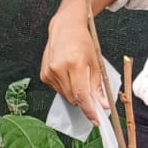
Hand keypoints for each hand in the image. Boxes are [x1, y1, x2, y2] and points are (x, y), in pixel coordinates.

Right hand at [40, 10, 106, 124]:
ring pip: (66, 96)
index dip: (89, 110)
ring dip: (75, 94)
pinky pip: (58, 90)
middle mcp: (59, 69)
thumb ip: (98, 86)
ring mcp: (49, 73)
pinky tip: (69, 75)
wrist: (65, 28)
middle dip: (84, 101)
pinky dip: (66, 88)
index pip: (82, 95)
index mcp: (74, 64)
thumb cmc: (82, 42)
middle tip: (93, 97)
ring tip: (79, 78)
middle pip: (74, 98)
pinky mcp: (44, 75)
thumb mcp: (95, 62)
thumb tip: (103, 105)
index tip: (97, 120)